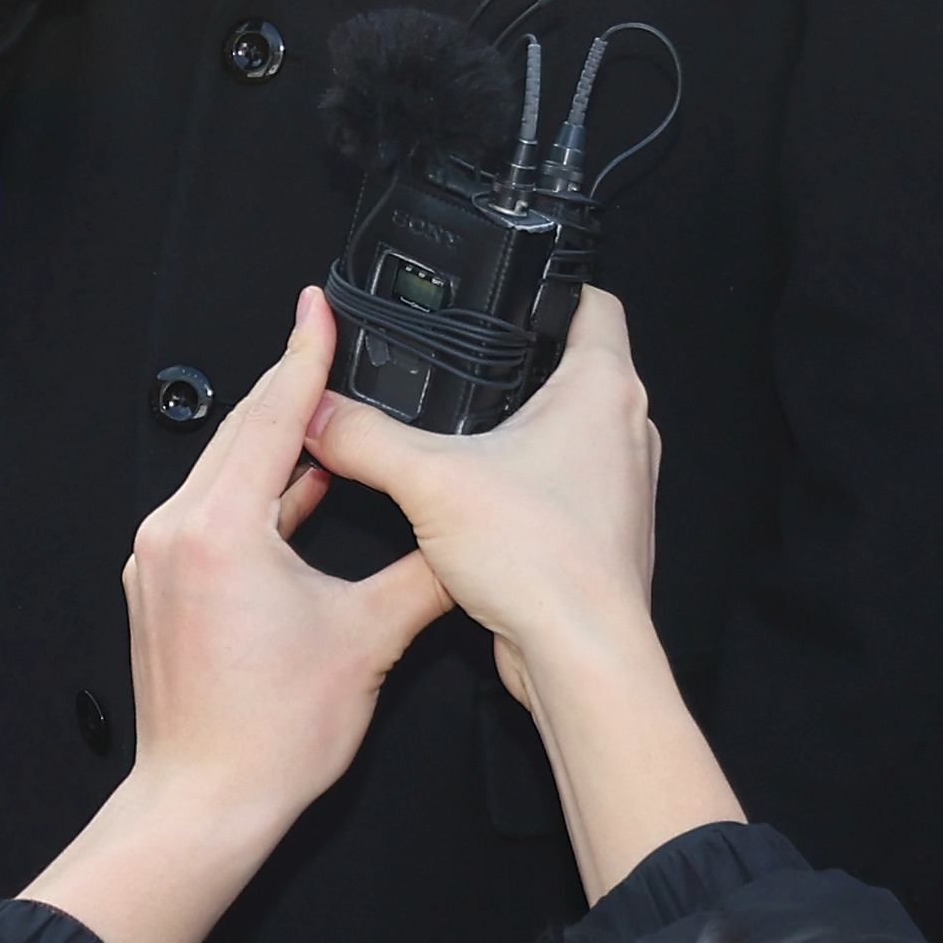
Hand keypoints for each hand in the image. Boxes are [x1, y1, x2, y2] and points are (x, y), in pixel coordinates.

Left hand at [19, 293, 452, 942]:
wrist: (203, 805)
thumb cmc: (270, 738)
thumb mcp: (369, 639)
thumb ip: (424, 574)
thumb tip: (471, 542)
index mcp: (220, 526)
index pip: (273, 414)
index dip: (306, 355)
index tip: (318, 307)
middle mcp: (175, 531)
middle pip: (240, 434)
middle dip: (291, 390)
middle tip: (329, 346)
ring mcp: (158, 560)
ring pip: (224, 475)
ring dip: (276, 446)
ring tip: (327, 417)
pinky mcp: (159, 589)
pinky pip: (211, 515)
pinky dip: (256, 495)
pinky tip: (298, 494)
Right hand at [295, 290, 736, 898]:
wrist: (582, 655)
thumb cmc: (543, 560)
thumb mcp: (428, 480)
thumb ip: (363, 437)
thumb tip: (316, 411)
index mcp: (602, 388)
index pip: (596, 304)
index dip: (556, 287)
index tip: (514, 287)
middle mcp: (626, 430)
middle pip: (580, 368)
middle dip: (527, 361)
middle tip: (472, 357)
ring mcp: (620, 485)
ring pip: (575, 432)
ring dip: (528, 429)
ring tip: (469, 430)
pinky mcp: (604, 533)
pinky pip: (567, 488)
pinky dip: (530, 485)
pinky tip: (483, 500)